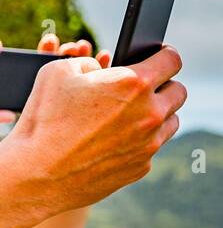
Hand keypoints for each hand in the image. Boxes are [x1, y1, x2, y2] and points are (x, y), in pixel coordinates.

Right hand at [0, 44, 186, 227]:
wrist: (37, 173)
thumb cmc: (45, 119)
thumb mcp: (59, 71)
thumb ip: (91, 63)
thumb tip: (103, 69)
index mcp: (134, 84)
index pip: (172, 60)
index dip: (166, 54)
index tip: (162, 55)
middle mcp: (150, 113)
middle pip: (179, 92)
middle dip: (164, 86)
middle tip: (147, 87)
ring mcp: (150, 142)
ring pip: (171, 120)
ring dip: (157, 114)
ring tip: (134, 113)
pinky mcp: (143, 165)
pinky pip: (153, 146)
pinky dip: (141, 140)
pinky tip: (119, 139)